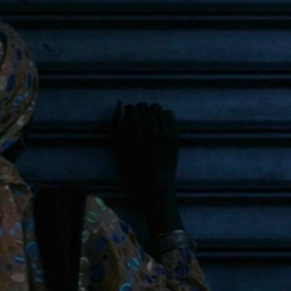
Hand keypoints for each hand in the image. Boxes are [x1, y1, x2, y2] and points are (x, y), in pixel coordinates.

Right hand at [109, 101, 183, 232]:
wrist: (155, 186)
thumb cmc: (133, 170)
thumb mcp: (118, 148)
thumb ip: (116, 125)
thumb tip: (120, 103)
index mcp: (132, 134)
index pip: (130, 109)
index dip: (128, 113)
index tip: (129, 120)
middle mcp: (148, 131)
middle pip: (143, 105)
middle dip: (139, 111)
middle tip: (140, 121)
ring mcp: (163, 133)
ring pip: (156, 108)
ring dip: (152, 111)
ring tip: (150, 121)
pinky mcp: (174, 137)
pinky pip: (169, 115)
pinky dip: (164, 116)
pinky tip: (160, 124)